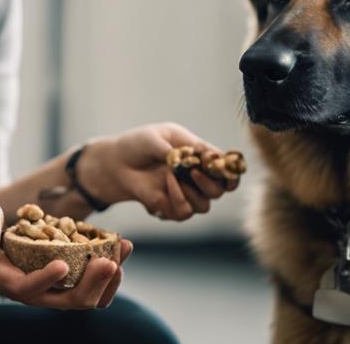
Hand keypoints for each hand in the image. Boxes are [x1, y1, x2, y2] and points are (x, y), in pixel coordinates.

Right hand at [0, 201, 133, 308]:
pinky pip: (90, 285)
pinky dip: (107, 271)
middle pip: (65, 302)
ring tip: (122, 249)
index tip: (64, 264)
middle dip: (91, 284)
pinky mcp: (63, 281)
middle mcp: (30, 291)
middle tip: (109, 260)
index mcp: (6, 279)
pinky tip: (120, 248)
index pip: (27, 288)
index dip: (45, 280)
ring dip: (107, 280)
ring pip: (83, 298)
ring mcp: (49, 289)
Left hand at [80, 122, 240, 220]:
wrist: (116, 163)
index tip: (226, 170)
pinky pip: (184, 212)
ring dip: (189, 192)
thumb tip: (196, 158)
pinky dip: (175, 199)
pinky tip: (161, 187)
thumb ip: (177, 148)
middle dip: (210, 183)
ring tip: (170, 175)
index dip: (232, 172)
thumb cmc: (139, 145)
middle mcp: (197, 178)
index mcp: (200, 157)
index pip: (227, 169)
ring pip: (204, 206)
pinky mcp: (171, 209)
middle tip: (193, 172)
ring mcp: (186, 195)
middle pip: (221, 191)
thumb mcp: (156, 138)